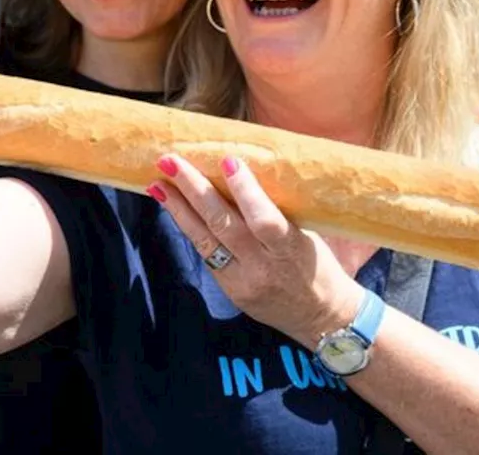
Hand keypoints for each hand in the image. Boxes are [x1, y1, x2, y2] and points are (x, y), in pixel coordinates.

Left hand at [148, 154, 363, 348]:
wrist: (322, 318)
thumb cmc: (320, 266)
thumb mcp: (309, 237)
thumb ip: (278, 213)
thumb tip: (243, 173)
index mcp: (292, 250)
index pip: (265, 220)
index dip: (245, 191)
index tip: (228, 161)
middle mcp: (263, 268)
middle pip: (223, 226)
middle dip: (194, 191)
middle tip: (171, 162)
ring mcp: (243, 282)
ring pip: (205, 242)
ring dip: (178, 210)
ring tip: (157, 184)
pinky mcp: (230, 291)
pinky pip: (206, 255)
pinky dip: (189, 228)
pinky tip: (173, 208)